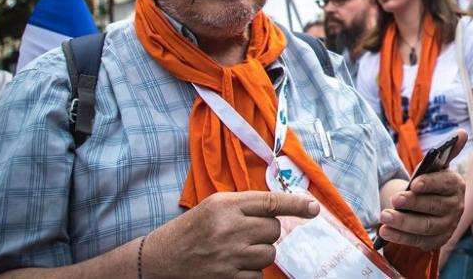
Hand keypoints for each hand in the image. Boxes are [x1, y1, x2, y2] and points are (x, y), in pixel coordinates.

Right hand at [142, 191, 317, 278]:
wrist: (158, 260)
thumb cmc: (190, 230)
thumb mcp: (214, 206)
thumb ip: (245, 205)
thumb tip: (282, 209)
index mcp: (226, 205)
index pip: (271, 202)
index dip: (296, 204)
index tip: (314, 208)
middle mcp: (229, 228)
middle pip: (274, 230)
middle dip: (266, 233)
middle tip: (246, 234)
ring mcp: (228, 256)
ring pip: (269, 254)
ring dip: (259, 254)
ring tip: (237, 251)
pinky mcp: (227, 278)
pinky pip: (258, 276)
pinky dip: (250, 273)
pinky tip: (233, 267)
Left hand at [378, 130, 466, 251]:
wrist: (430, 206)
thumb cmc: (431, 182)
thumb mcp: (437, 166)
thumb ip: (447, 150)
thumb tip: (461, 132)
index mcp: (456, 185)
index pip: (445, 184)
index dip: (430, 184)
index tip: (413, 183)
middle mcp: (456, 207)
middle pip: (434, 206)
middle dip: (412, 203)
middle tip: (393, 199)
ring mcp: (447, 226)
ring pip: (425, 226)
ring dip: (403, 222)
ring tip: (384, 216)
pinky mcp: (437, 241)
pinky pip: (418, 241)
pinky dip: (401, 237)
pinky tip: (385, 231)